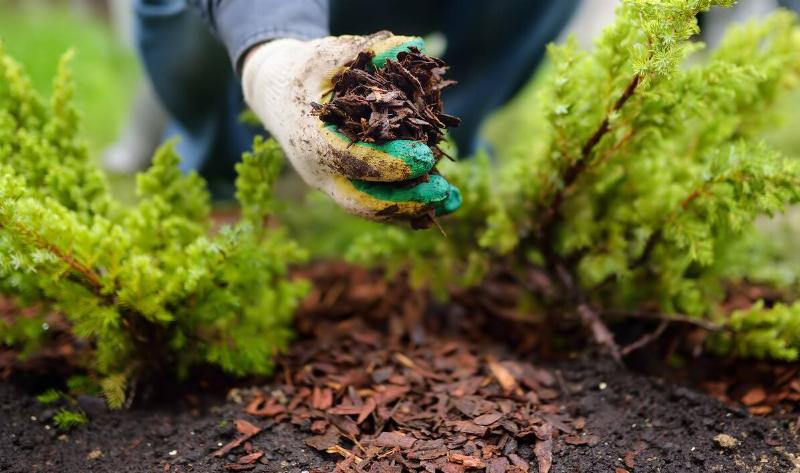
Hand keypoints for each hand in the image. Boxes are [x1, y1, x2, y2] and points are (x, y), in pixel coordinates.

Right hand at [242, 32, 460, 223]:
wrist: (275, 94)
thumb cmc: (304, 71)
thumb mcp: (328, 55)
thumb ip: (367, 50)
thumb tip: (411, 45)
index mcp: (310, 139)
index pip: (351, 160)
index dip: (390, 163)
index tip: (426, 157)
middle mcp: (318, 170)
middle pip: (362, 200)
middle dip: (405, 200)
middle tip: (443, 192)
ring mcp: (330, 183)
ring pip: (371, 208)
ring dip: (413, 208)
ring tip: (453, 201)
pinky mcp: (344, 186)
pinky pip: (376, 202)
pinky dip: (408, 204)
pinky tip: (442, 200)